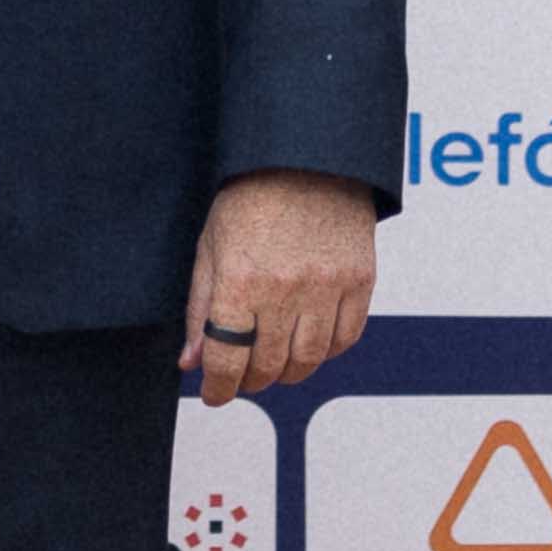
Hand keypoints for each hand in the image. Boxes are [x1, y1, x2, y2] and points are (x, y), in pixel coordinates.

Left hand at [177, 168, 377, 405]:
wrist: (308, 156)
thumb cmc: (252, 196)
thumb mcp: (210, 247)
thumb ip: (200, 309)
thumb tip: (192, 362)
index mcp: (240, 279)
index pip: (226, 358)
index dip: (218, 387)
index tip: (215, 394)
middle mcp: (285, 288)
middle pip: (267, 365)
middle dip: (250, 380)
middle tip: (242, 376)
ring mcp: (327, 286)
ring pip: (308, 360)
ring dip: (287, 373)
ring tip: (274, 364)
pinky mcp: (360, 280)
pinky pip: (345, 339)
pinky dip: (325, 352)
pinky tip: (308, 343)